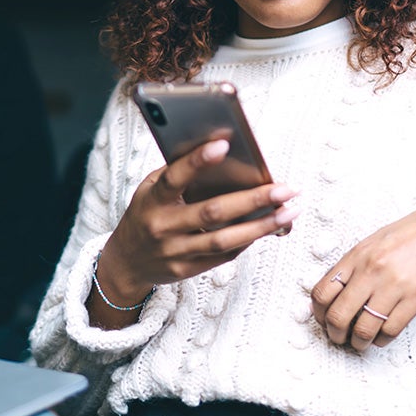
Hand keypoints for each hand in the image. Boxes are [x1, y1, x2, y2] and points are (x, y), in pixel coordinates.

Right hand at [95, 139, 299, 312]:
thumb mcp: (150, 190)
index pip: (174, 177)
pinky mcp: (186, 271)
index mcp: (152, 199)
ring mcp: (174, 252)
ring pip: (225, 240)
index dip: (197, 160)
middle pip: (213, 212)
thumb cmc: (146, 214)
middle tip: (286, 189)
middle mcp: (162, 227)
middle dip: (253, 200)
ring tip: (289, 212)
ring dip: (261, 226)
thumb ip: (179, 174)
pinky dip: (248, 240)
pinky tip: (269, 228)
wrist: (125, 262)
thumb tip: (224, 154)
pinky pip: (224, 256)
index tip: (224, 144)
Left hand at [311, 199, 415, 351]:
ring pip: (364, 328)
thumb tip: (333, 293)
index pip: (322, 291)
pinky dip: (381, 340)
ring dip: (358, 342)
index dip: (318, 313)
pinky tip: (380, 338)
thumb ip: (355, 264)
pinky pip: (391, 329)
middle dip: (334, 334)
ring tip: (359, 342)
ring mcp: (395, 285)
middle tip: (338, 338)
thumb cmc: (414, 233)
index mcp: (358, 254)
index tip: (323, 320)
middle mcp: (372, 270)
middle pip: (338, 315)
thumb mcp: (376, 240)